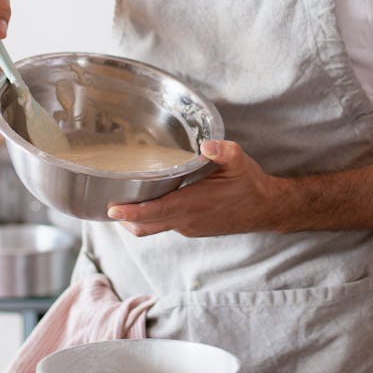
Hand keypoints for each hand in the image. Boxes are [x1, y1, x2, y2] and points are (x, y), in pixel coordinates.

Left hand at [107, 139, 295, 237]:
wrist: (265, 209)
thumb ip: (223, 151)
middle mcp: (186, 221)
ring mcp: (188, 228)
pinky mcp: (193, 229)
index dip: (131, 212)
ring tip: (122, 201)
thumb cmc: (250, 185)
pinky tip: (150, 200)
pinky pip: (165, 225)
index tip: (111, 209)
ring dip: (137, 218)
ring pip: (154, 227)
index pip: (154, 212)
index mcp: (192, 205)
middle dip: (125, 217)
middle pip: (145, 226)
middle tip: (107, 203)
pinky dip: (152, 217)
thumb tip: (207, 144)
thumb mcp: (239, 162)